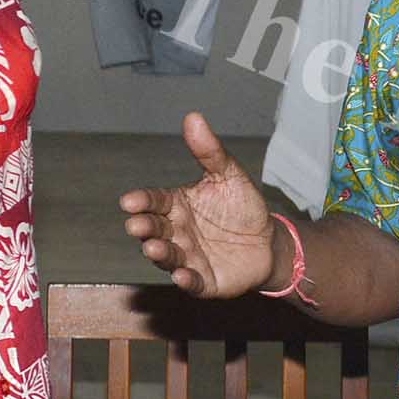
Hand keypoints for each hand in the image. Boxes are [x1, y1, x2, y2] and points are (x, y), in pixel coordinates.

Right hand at [119, 112, 277, 296]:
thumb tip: (193, 117)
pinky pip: (192, 282)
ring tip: (153, 248)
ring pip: (168, 256)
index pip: (155, 202)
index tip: (129, 201)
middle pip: (155, 229)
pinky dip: (185, 280)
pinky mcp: (204, 280)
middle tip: (136, 224)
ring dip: (159, 254)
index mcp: (178, 206)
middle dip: (144, 228)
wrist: (269, 242)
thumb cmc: (243, 207)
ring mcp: (188, 257)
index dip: (142, 201)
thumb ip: (209, 151)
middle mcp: (177, 233)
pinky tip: (182, 275)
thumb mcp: (229, 175)